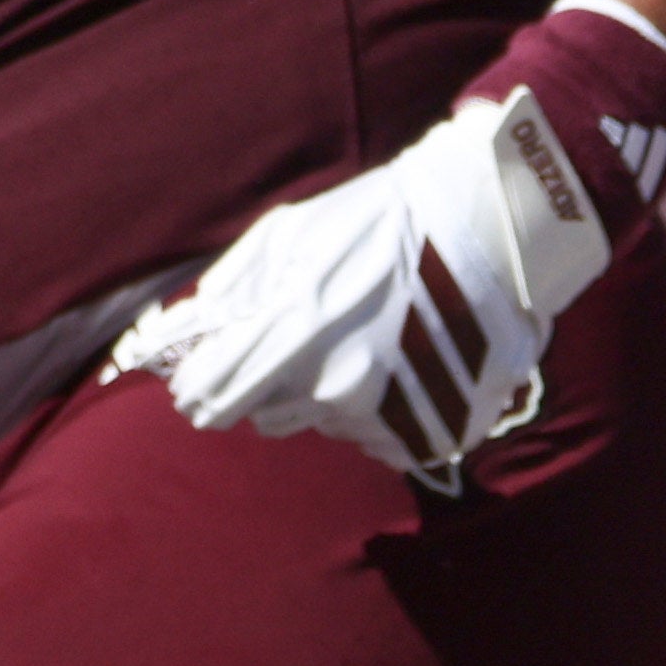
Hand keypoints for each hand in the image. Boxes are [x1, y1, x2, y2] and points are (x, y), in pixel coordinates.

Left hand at [109, 79, 619, 486]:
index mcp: (293, 332)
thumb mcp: (288, 236)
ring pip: (322, 426)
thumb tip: (178, 334)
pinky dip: (380, 412)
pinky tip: (400, 364)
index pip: (210, 397)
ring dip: (327, 394)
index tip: (196, 381)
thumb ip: (230, 292)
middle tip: (304, 339)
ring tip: (365, 338)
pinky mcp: (431, 437)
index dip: (196, 389)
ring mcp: (386, 417)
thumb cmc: (375, 223)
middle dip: (270, 384)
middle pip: (265, 416)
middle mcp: (335, 386)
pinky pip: (377, 442)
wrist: (487, 230)